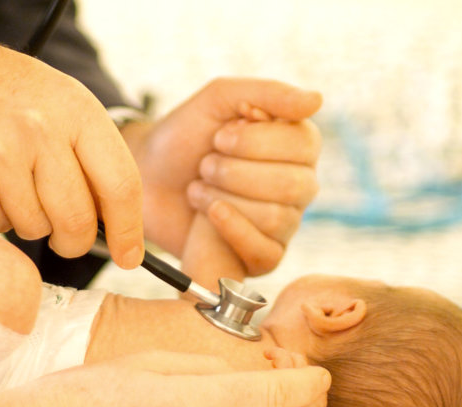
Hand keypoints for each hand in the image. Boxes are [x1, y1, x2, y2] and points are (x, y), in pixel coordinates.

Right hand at [0, 15, 144, 268]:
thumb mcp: (57, 100)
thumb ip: (90, 153)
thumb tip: (117, 220)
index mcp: (76, 110)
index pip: (121, 185)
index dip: (129, 230)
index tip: (129, 255)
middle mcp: (42, 132)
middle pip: (78, 221)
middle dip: (74, 240)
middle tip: (65, 236)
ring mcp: (2, 157)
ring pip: (37, 229)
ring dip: (29, 221)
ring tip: (10, 183)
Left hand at [126, 78, 322, 274]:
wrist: (145, 180)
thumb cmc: (185, 138)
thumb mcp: (219, 100)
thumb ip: (268, 94)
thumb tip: (317, 100)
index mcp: (298, 145)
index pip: (303, 145)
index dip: (255, 142)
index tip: (218, 137)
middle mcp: (300, 185)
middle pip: (293, 185)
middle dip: (235, 172)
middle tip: (204, 165)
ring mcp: (284, 223)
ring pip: (276, 218)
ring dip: (225, 198)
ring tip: (199, 189)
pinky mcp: (262, 257)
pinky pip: (266, 253)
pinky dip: (232, 230)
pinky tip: (207, 215)